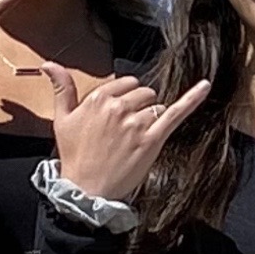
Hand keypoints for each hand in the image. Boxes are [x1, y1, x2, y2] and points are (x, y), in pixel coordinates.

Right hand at [39, 59, 215, 202]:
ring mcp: (137, 123)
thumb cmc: (75, 156)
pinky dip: (193, 98)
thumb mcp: (62, 120)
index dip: (124, 99)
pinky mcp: (152, 139)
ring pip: (156, 106)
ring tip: (134, 140)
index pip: (125, 84)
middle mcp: (119, 107)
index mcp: (99, 98)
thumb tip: (49, 64)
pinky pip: (176, 112)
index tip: (117, 115)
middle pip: (144, 93)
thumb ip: (62, 88)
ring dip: (151, 118)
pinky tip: (205, 86)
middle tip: (125, 132)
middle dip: (139, 107)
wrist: (85, 189)